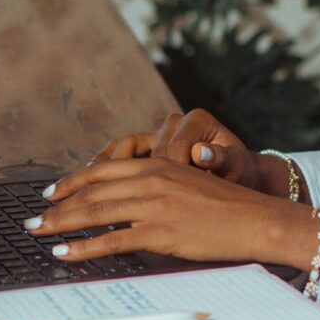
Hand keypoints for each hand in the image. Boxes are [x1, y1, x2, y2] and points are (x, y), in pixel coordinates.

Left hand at [27, 155, 317, 270]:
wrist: (257, 220)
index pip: (102, 171)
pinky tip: (65, 252)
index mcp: (157, 165)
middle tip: (32, 219)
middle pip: (91, 192)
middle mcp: (151, 180)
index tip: (49, 192)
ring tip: (38, 234)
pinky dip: (83, 247)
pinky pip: (112, 240)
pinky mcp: (160, 232)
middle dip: (57, 206)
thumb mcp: (186, 186)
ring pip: (95, 213)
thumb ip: (155, 190)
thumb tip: (125, 207)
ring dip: (60, 224)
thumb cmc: (226, 209)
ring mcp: (154, 205)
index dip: (71, 182)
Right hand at [91, 110, 283, 194]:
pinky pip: (122, 154)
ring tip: (78, 189)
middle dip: (122, 173)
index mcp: (196, 121)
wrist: (240, 173)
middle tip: (103, 197)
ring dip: (102, 170)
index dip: (162, 175)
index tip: (160, 198)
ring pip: (124, 149)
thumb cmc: (239, 172)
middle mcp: (174, 123)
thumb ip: (220, 158)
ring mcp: (159, 135)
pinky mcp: (151, 148)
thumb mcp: (236, 166)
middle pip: (137, 146)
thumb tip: (201, 153)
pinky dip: (106, 167)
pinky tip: (91, 184)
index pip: (170, 148)